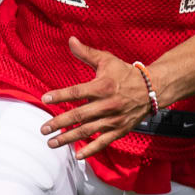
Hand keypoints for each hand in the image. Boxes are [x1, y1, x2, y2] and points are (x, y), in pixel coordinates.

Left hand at [38, 37, 152, 158]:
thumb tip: (70, 39)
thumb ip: (86, 53)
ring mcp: (114, 119)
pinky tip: (77, 154)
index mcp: (103, 86)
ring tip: (51, 142)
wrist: (151, 88)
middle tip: (43, 128)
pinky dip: (91, 149)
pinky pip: (103, 142)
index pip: (77, 92)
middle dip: (59, 122)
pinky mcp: (119, 129)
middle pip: (79, 115)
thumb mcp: (106, 60)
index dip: (60, 95)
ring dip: (68, 138)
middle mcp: (108, 104)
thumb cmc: (125, 73)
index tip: (45, 99)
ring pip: (87, 130)